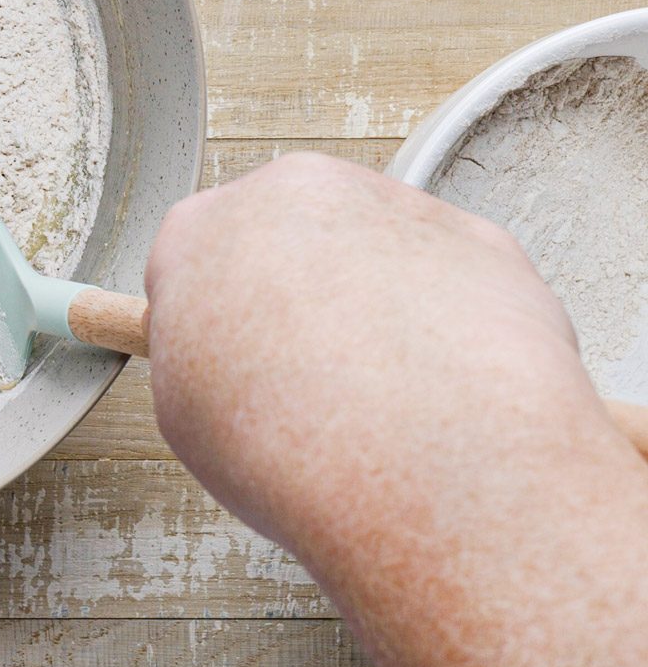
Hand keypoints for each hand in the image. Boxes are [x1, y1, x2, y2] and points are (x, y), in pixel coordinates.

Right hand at [144, 153, 647, 666]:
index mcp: (205, 232)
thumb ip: (195, 355)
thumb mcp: (194, 408)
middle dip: (291, 299)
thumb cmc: (300, 451)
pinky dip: (444, 318)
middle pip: (282, 237)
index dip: (213, 324)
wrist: (428, 469)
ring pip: (370, 252)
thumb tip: (220, 356)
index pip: (190, 255)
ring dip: (370, 306)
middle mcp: (295, 197)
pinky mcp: (477, 236)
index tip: (231, 358)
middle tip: (305, 387)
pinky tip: (441, 388)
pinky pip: (445, 272)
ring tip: (381, 402)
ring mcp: (391, 210)